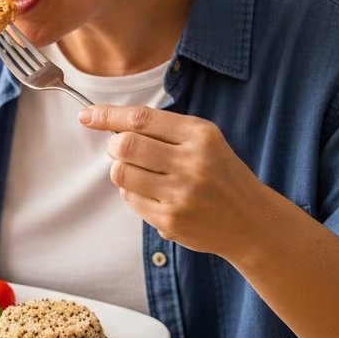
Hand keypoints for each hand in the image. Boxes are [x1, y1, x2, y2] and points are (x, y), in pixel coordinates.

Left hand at [79, 105, 269, 259]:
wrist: (251, 221)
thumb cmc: (221, 175)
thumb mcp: (205, 141)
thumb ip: (164, 130)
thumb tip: (110, 125)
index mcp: (200, 135)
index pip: (142, 119)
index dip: (108, 116)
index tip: (87, 115)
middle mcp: (192, 163)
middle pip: (126, 145)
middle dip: (115, 146)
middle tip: (123, 150)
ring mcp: (180, 194)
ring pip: (122, 174)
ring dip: (121, 171)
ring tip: (140, 172)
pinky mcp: (170, 220)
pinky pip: (130, 199)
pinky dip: (133, 193)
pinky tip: (154, 194)